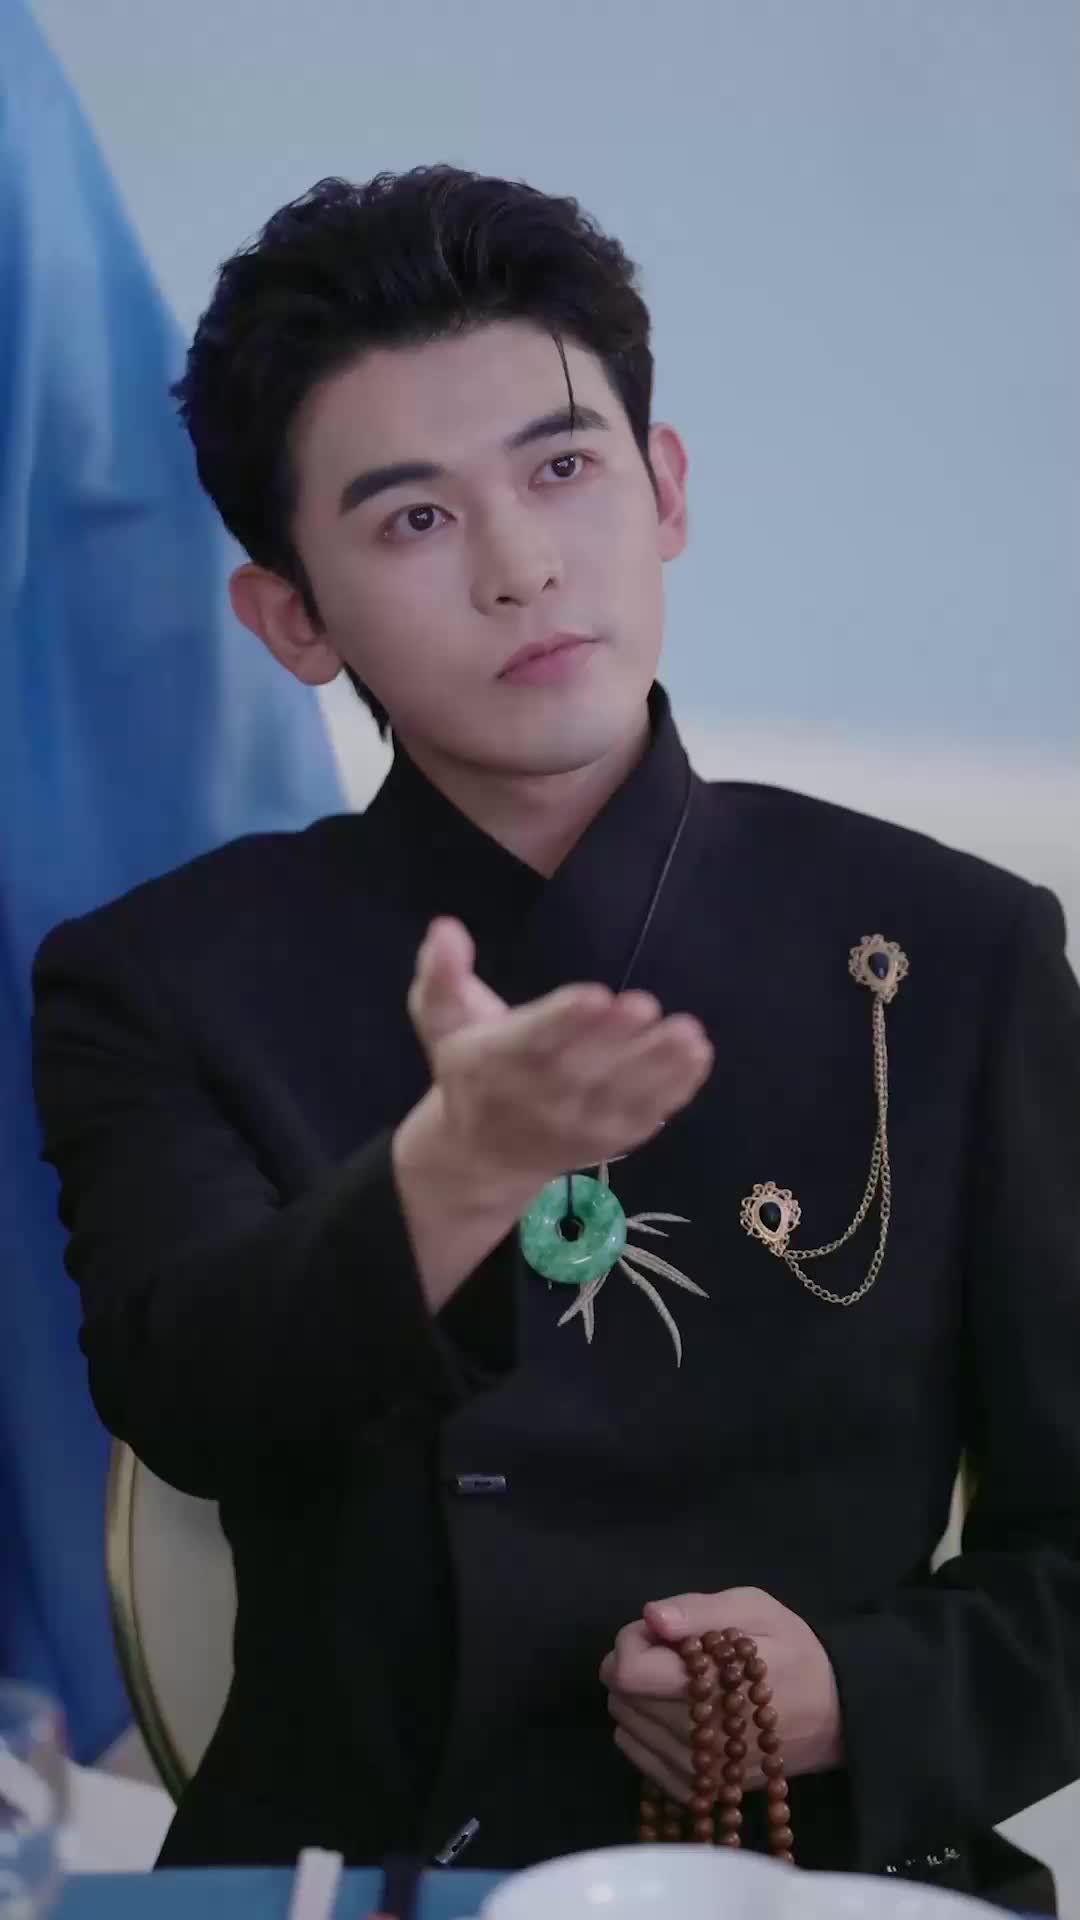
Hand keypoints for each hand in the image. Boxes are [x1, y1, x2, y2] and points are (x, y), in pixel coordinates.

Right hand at [406, 916, 713, 1188]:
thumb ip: (441, 975)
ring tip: (687, 1034)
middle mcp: (535, 1100)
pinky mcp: (608, 1140)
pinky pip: (644, 1116)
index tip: (594, 995)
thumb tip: (445, 928)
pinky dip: (675, 1090)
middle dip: (615, 1039)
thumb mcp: (441, 1020)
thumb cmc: (468, 1071)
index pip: (529, 1041)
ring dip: (656, 1065)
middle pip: (579, 1070)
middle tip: (645, 1005)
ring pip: (619, 1096)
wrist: (480, 1157)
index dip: (562, 1020)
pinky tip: (696, 1056)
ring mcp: (576, 1126)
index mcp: (492, 1064)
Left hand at [600, 1589, 842, 1803]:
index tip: (662, 1631)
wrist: (836, 1714)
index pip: (626, 1673)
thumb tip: (651, 1616)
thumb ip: (698, 1610)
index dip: (633, 1641)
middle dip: (637, 1664)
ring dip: (640, 1698)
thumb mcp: (754, 1608)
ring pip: (627, 1728)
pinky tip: (677, 1714)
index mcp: (709, 1689)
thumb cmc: (793, 1651)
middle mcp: (697, 1739)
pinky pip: (640, 1759)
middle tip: (676, 1653)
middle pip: (621, 1698)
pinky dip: (646, 1732)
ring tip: (682, 1683)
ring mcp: (697, 1772)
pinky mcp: (698, 1791)